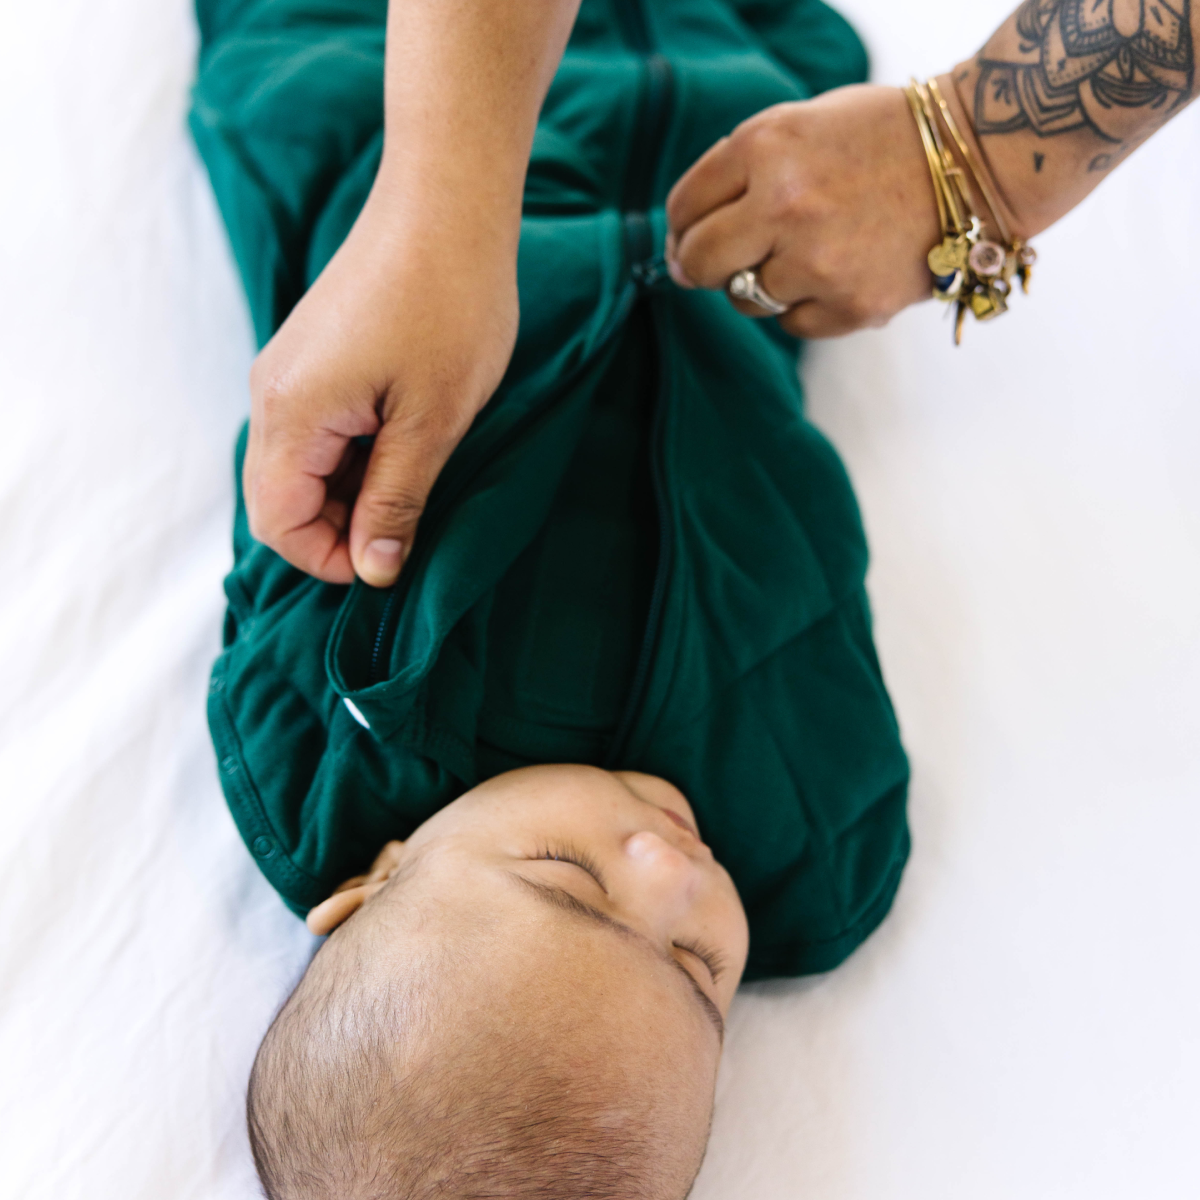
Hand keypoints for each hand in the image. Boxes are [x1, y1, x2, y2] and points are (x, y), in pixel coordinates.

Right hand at [245, 186, 518, 587]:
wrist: (448, 206)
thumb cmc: (449, 308)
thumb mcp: (431, 422)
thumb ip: (394, 501)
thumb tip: (373, 571)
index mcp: (289, 413)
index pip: (278, 523)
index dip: (331, 558)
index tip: (393, 556)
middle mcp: (271, 394)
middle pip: (284, 499)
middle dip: (344, 525)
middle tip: (415, 516)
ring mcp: (290, 373)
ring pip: (305, 468)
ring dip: (357, 489)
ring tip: (420, 468)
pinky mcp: (314, 359)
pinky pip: (321, 432)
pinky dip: (359, 454)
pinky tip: (409, 437)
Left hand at [665, 84, 940, 338]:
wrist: (975, 161)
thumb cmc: (877, 140)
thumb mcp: (799, 126)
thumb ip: (735, 174)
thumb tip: (679, 253)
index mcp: (766, 147)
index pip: (684, 207)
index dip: (680, 227)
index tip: (690, 236)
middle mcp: (786, 205)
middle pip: (699, 263)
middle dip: (700, 265)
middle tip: (721, 261)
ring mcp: (818, 261)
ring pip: (744, 299)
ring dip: (761, 282)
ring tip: (806, 250)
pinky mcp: (850, 306)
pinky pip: (792, 322)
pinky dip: (806, 304)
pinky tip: (839, 270)